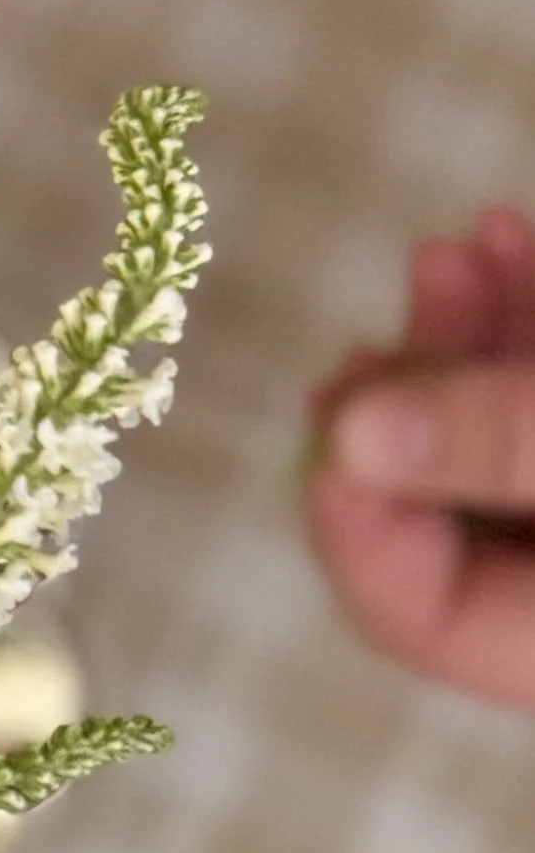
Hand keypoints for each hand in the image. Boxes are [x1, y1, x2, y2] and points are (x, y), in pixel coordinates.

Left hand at [306, 207, 534, 710]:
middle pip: (442, 514)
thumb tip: (351, 437)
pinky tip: (510, 238)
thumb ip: (500, 443)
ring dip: (469, 334)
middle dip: (417, 383)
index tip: (337, 400)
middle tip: (411, 284)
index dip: (354, 512)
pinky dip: (524, 324)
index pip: (410, 614)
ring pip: (491, 444)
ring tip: (464, 244)